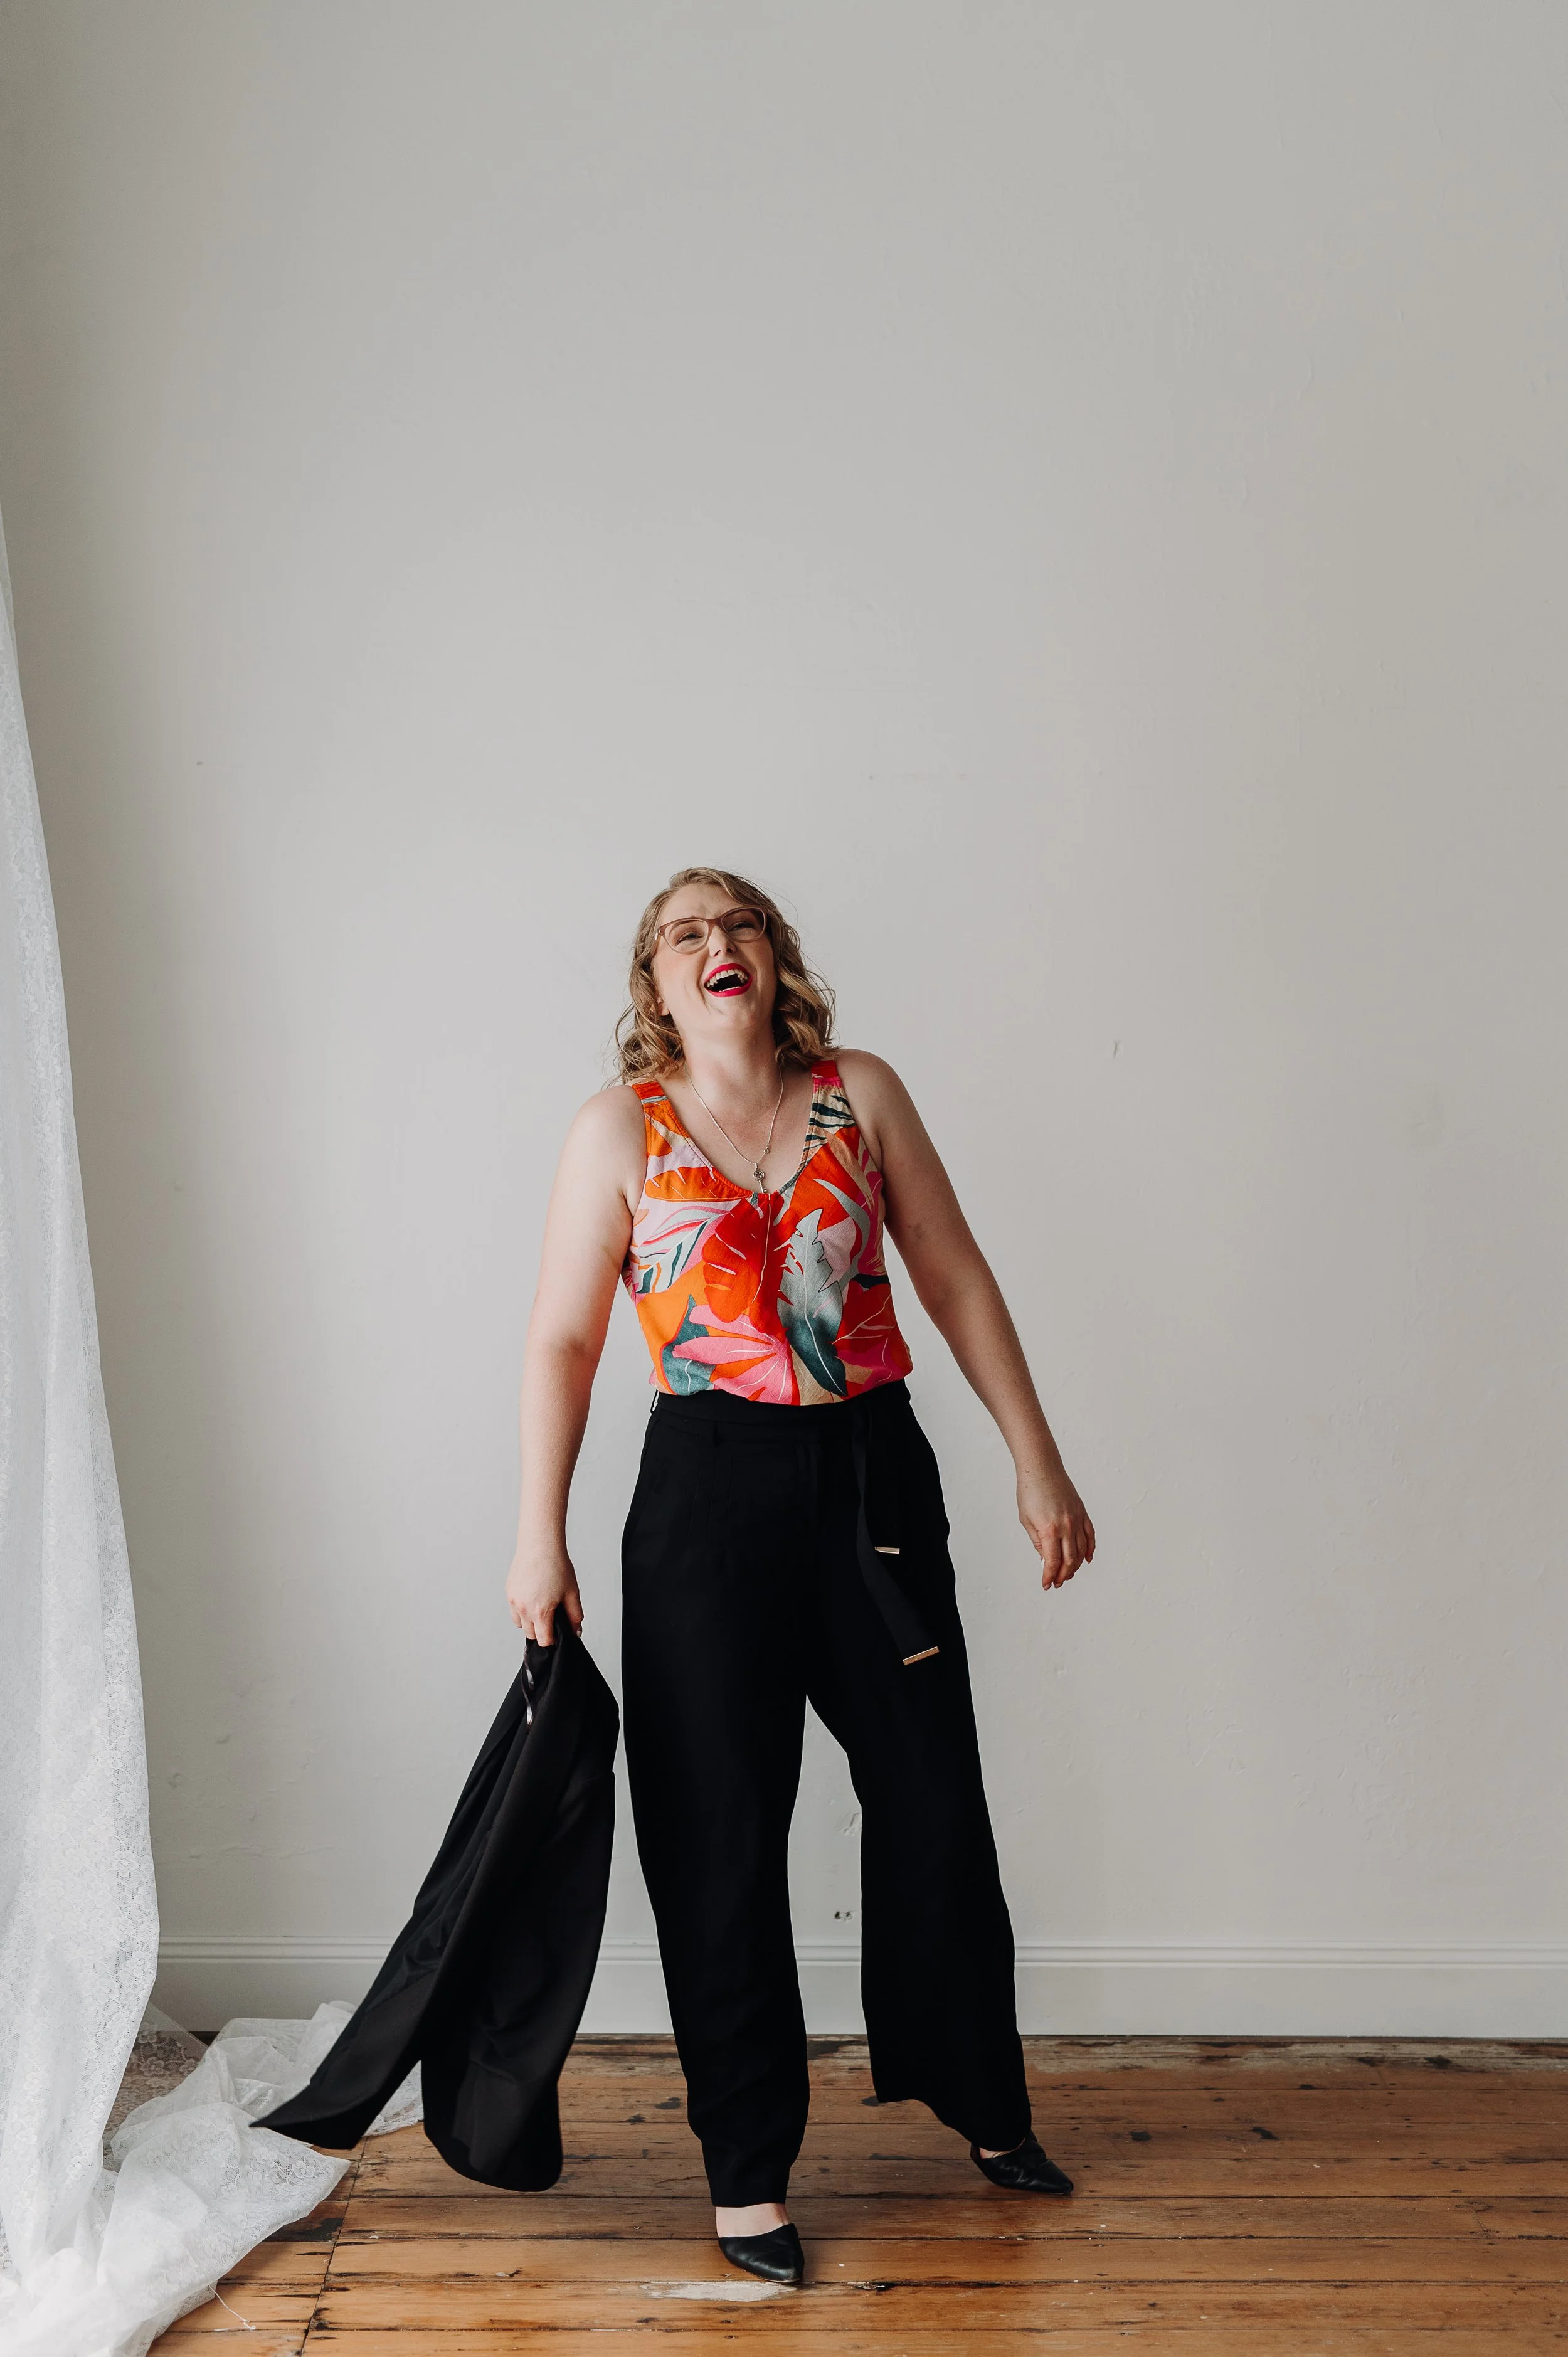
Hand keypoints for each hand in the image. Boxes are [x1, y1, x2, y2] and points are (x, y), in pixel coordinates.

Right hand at [505, 1541, 583, 1644]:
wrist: (540, 1544)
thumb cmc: (556, 1565)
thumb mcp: (572, 1593)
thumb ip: (575, 1616)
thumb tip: (575, 1631)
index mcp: (540, 1611)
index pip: (544, 1641)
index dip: (554, 1640)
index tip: (559, 1633)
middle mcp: (523, 1608)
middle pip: (531, 1635)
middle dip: (542, 1631)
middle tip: (553, 1617)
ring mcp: (513, 1600)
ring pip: (521, 1624)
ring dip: (531, 1622)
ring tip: (542, 1607)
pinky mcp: (509, 1592)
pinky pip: (514, 1611)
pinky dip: (523, 1610)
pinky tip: (533, 1597)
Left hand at [1017, 1467, 1094, 1591]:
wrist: (1041, 1468)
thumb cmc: (1029, 1492)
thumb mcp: (1026, 1520)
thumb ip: (1037, 1542)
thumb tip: (1046, 1559)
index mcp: (1049, 1529)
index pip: (1052, 1561)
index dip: (1050, 1576)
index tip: (1046, 1584)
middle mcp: (1066, 1526)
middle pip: (1069, 1560)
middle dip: (1063, 1575)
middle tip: (1057, 1583)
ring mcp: (1077, 1519)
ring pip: (1081, 1550)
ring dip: (1075, 1566)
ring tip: (1068, 1574)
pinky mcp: (1082, 1512)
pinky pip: (1090, 1535)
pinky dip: (1090, 1549)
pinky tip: (1086, 1560)